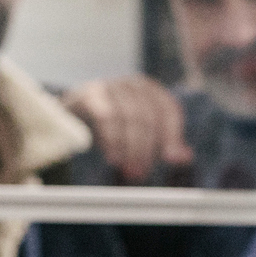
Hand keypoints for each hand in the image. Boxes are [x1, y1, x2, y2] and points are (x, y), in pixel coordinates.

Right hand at [63, 74, 190, 182]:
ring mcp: (110, 85)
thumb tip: (185, 158)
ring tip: (128, 169)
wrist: (70, 116)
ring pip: (128, 116)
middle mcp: (133, 84)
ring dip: (130, 147)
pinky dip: (112, 139)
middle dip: (146, 148)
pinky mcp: (89, 93)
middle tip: (142, 172)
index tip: (171, 159)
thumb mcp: (140, 136)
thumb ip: (164, 145)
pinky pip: (106, 115)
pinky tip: (113, 157)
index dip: (172, 135)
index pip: (169, 109)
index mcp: (151, 91)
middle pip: (148, 115)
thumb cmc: (112, 127)